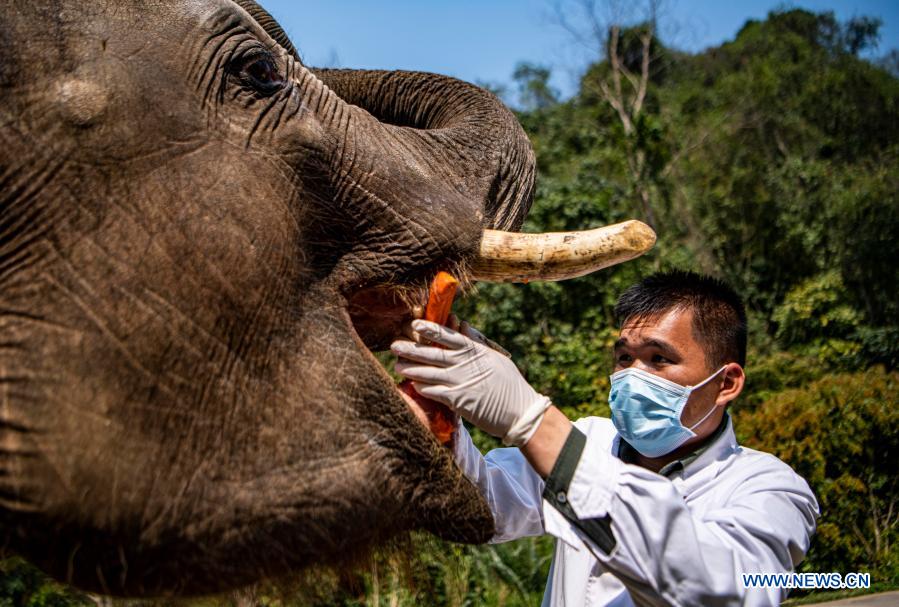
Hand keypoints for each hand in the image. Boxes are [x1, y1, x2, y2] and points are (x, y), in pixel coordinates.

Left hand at [391, 320, 550, 445]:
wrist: (520, 412)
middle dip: (412, 349)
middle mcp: (464, 364)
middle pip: (432, 353)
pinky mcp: (458, 401)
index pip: (447, 336)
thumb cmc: (510, 384)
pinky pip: (434, 392)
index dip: (430, 329)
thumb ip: (476, 343)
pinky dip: (422, 388)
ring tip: (398, 365)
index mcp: (474, 351)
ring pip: (429, 373)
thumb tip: (462, 325)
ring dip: (411, 369)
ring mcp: (460, 382)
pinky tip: (412, 385)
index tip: (415, 324)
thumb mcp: (495, 358)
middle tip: (394, 345)